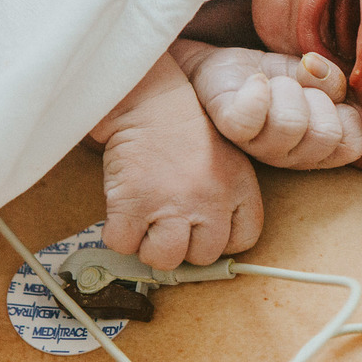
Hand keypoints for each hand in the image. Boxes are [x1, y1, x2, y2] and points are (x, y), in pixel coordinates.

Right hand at [90, 54, 261, 269]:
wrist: (151, 102)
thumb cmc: (186, 130)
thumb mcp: (228, 160)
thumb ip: (226, 199)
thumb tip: (206, 243)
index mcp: (239, 190)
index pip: (243, 240)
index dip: (221, 240)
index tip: (203, 228)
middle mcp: (210, 203)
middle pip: (203, 257)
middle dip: (184, 245)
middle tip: (168, 220)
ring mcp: (172, 206)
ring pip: (164, 259)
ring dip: (149, 246)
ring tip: (145, 221)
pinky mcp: (133, 205)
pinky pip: (123, 245)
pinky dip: (118, 234)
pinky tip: (123, 212)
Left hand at [169, 39, 361, 169]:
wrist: (222, 66)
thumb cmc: (274, 77)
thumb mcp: (313, 75)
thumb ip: (330, 80)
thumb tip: (317, 70)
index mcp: (317, 148)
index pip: (352, 145)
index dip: (346, 114)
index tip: (325, 97)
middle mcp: (289, 156)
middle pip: (326, 134)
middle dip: (318, 98)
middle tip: (296, 88)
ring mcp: (257, 146)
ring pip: (291, 124)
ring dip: (287, 89)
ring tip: (274, 85)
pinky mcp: (229, 127)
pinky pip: (247, 120)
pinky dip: (256, 91)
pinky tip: (255, 82)